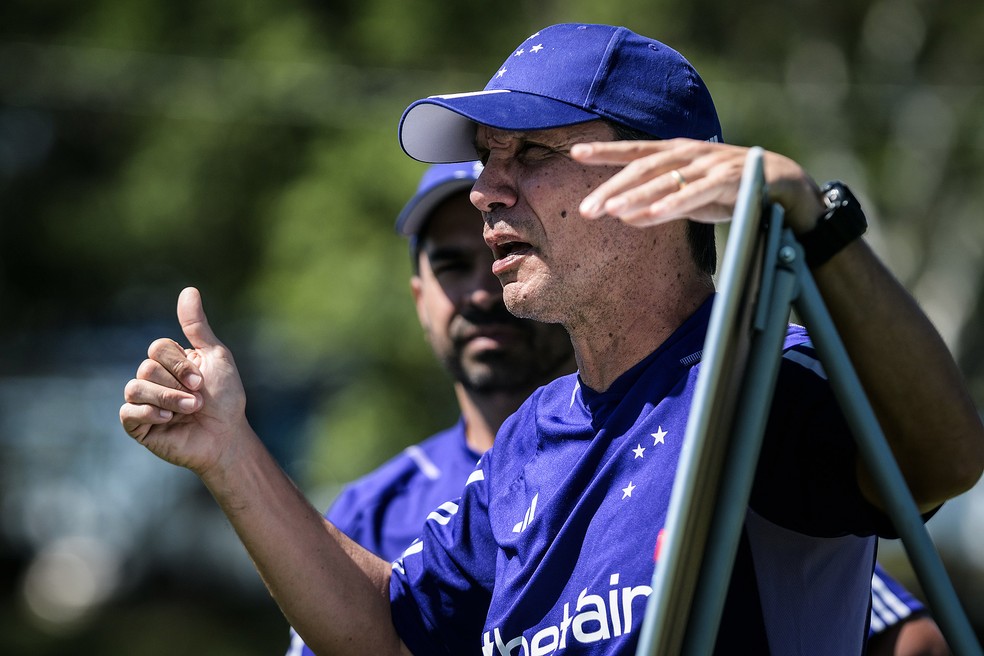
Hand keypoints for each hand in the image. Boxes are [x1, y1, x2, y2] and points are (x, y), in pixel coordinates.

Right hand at [120, 287, 247, 475]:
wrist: (226, 436)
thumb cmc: (225, 398)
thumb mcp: (215, 357)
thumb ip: (197, 326)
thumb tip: (188, 290)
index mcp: (169, 361)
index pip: (157, 348)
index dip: (180, 364)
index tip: (202, 381)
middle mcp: (153, 379)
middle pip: (146, 367)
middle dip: (177, 384)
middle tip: (199, 399)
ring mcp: (144, 402)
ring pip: (136, 387)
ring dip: (169, 399)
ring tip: (192, 410)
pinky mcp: (138, 425)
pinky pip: (127, 411)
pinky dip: (150, 413)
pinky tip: (169, 420)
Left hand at [572, 138, 824, 232]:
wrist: (787, 189)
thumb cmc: (734, 192)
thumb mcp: (691, 198)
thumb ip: (661, 203)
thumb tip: (625, 214)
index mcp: (678, 153)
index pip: (635, 152)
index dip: (606, 151)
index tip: (574, 152)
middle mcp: (690, 153)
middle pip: (643, 169)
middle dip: (612, 187)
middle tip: (585, 209)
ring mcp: (710, 164)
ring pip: (665, 180)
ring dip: (635, 196)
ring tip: (610, 212)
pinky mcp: (730, 179)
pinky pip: (695, 193)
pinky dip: (671, 204)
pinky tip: (649, 215)